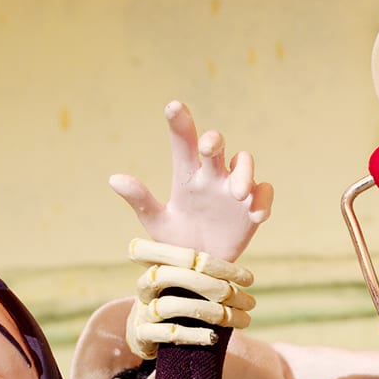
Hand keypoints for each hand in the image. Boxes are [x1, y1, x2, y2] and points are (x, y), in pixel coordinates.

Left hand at [112, 101, 271, 263]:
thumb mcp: (156, 222)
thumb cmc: (175, 242)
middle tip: (207, 147)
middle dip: (214, 140)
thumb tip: (114, 178)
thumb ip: (140, 200)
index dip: (180, 123)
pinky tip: (256, 215)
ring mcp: (234, 190)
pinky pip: (264, 192)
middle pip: (216, 145)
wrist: (199, 272)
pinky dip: (263, 200)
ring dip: (243, 173)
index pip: (183, 142)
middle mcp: (211, 176)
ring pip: (244, 163)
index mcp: (186, 175)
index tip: (173, 107)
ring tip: (237, 193)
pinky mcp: (253, 207)